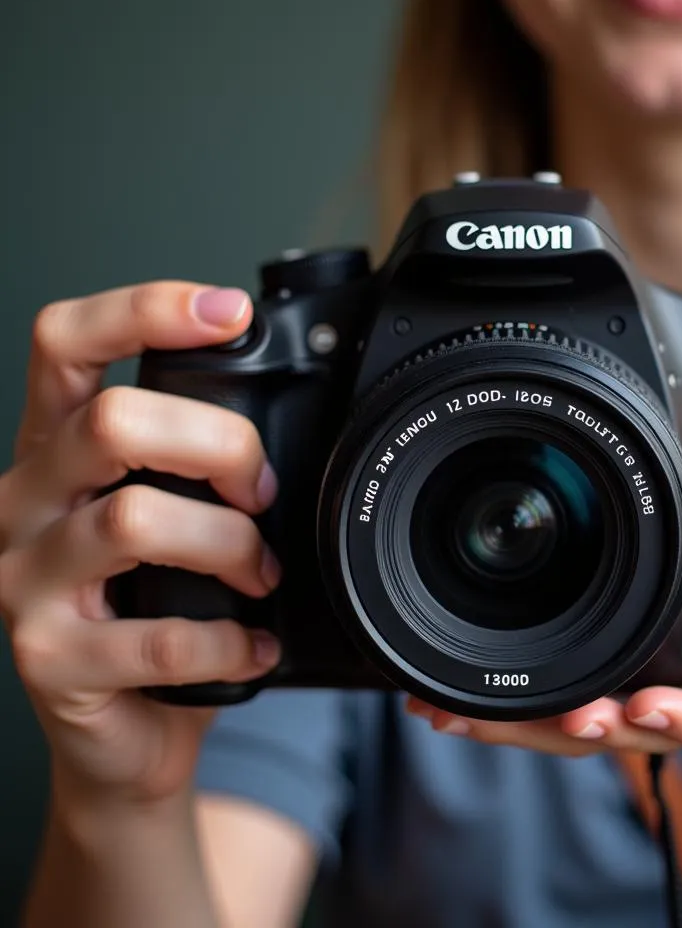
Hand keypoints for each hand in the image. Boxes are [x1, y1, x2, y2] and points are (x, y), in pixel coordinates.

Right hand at [0, 282, 282, 805]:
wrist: (124, 729)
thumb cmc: (156, 605)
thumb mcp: (168, 515)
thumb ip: (197, 464)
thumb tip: (296, 415)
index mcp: (56, 451)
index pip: (65, 343)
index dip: (143, 310)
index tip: (230, 312)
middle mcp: (24, 503)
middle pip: (110, 421)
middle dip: (218, 443)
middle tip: (260, 489)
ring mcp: (25, 583)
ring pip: (133, 519)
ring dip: (230, 545)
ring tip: (264, 574)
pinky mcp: (49, 660)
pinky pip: (160, 634)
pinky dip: (231, 640)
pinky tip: (254, 646)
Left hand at [404, 396, 681, 755]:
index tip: (644, 708)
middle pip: (649, 729)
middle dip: (584, 731)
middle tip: (518, 715)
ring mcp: (668, 670)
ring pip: (602, 715)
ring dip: (534, 723)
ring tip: (462, 713)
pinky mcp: (630, 652)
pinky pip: (583, 678)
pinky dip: (530, 690)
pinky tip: (469, 689)